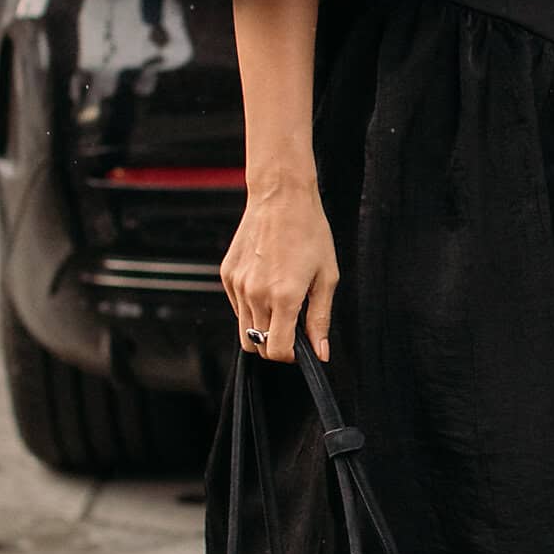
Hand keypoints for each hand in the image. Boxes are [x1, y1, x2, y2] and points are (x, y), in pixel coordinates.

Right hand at [223, 171, 338, 362]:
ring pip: (244, 328)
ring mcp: (238, 284)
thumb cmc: (309, 232)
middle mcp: (256, 294)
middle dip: (275, 344)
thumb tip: (321, 353)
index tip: (300, 347)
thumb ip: (320, 319)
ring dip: (262, 326)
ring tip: (281, 301)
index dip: (290, 355)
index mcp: (284, 297)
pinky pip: (236, 306)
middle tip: (293, 325)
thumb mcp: (326, 276)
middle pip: (258, 345)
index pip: (277, 350)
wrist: (281, 197)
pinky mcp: (227, 275)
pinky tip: (267, 284)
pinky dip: (250, 306)